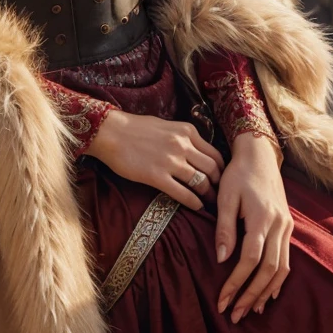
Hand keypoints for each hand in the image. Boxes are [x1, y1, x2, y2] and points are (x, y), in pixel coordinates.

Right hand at [87, 110, 225, 210]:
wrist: (112, 132)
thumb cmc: (136, 128)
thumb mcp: (167, 125)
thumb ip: (183, 137)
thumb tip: (196, 151)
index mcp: (187, 131)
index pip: (214, 153)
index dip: (221, 169)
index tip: (220, 178)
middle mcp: (183, 145)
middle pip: (212, 169)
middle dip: (218, 184)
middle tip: (218, 194)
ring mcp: (171, 161)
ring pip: (200, 182)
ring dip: (208, 195)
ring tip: (210, 203)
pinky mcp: (157, 176)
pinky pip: (183, 193)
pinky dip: (194, 202)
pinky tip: (197, 207)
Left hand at [215, 133, 293, 322]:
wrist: (260, 155)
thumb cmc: (238, 174)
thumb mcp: (226, 196)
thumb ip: (224, 227)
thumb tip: (220, 259)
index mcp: (262, 217)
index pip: (250, 259)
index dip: (236, 282)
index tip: (222, 299)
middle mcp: (278, 225)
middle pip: (268, 270)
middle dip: (250, 295)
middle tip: (234, 314)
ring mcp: (286, 226)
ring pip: (281, 269)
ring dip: (265, 292)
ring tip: (250, 309)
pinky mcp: (288, 226)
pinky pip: (286, 260)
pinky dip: (277, 280)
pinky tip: (267, 293)